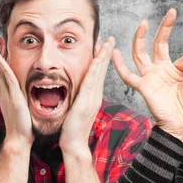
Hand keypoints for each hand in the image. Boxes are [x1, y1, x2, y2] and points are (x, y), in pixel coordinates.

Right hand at [0, 30, 33, 147]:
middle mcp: (2, 88)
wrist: (19, 137)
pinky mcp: (12, 95)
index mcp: (5, 90)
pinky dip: (0, 64)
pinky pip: (5, 76)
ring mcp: (5, 91)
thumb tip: (27, 88)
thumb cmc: (23, 123)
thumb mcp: (22, 104)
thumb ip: (22, 94)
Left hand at [59, 37, 115, 154]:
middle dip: (106, 53)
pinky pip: (91, 83)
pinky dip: (95, 70)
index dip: (102, 58)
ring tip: (107, 43)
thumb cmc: (72, 128)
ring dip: (103, 57)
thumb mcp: (75, 108)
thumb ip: (77, 97)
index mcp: (93, 96)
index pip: (99, 73)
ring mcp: (92, 98)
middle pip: (103, 70)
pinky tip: (97, 59)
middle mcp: (95, 95)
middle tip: (111, 38)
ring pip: (99, 73)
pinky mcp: (86, 102)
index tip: (103, 45)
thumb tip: (75, 89)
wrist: (74, 144)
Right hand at [113, 9, 182, 142]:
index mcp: (176, 71)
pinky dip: (119, 66)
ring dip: (140, 38)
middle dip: (164, 28)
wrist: (182, 130)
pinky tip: (114, 53)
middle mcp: (161, 71)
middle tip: (171, 12)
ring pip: (141, 54)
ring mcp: (151, 77)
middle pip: (160, 44)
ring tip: (143, 23)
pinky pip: (128, 76)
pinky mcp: (143, 87)